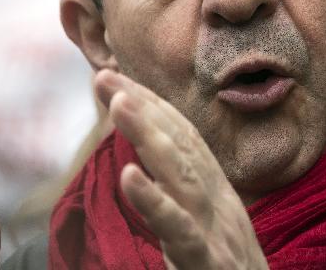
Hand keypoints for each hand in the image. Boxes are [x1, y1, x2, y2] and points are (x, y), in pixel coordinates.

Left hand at [96, 69, 268, 269]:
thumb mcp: (208, 231)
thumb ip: (183, 199)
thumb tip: (150, 167)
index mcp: (218, 195)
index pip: (184, 139)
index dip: (152, 105)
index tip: (118, 78)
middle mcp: (220, 204)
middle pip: (182, 145)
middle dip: (144, 106)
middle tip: (105, 75)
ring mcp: (217, 232)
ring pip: (182, 176)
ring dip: (149, 135)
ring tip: (118, 103)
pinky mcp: (209, 262)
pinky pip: (180, 230)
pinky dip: (156, 201)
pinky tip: (129, 176)